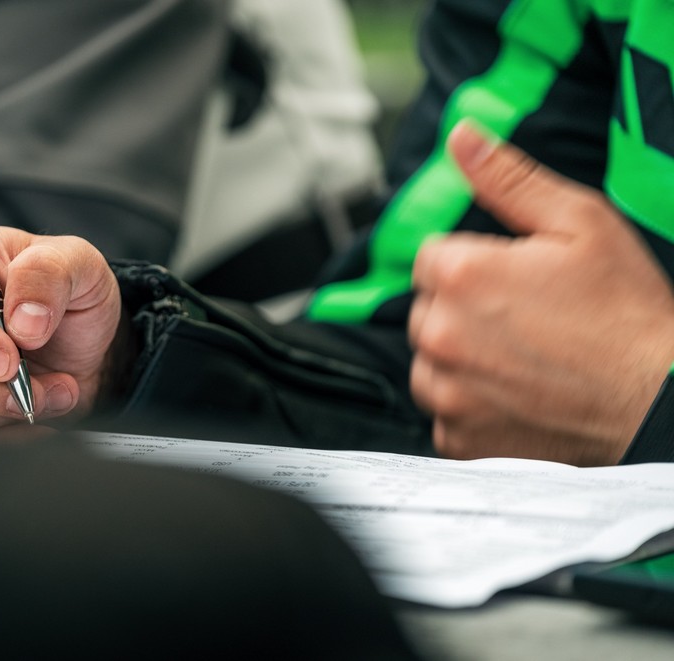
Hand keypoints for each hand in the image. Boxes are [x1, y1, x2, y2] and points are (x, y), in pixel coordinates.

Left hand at [409, 121, 673, 464]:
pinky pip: (445, 410)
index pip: (430, 257)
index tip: (515, 279)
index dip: (475, 264)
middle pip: (428, 308)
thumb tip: (461, 137)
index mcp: (460, 274)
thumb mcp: (579, 222)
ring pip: (430, 360)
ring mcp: (447, 392)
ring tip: (524, 357)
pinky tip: (518, 393)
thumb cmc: (626, 312)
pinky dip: (471, 403)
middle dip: (465, 309)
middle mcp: (440, 335)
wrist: (659, 399)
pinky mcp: (458, 437)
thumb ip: (508, 178)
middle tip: (529, 319)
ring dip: (462, 357)